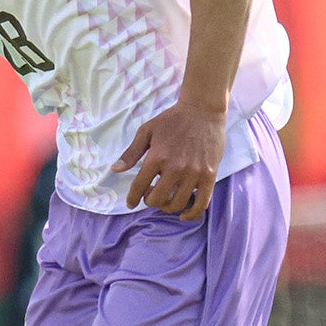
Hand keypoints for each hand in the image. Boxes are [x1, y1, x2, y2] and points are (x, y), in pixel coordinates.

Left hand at [113, 99, 224, 219]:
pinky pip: (201, 204)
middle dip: (150, 201)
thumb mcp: (147, 131)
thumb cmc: (172, 120)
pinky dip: (191, 214)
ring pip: (177, 204)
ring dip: (167, 206)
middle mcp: (175, 168)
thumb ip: (131, 153)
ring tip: (164, 199)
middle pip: (157, 199)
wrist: (202, 110)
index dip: (132, 198)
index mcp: (157, 157)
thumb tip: (115, 170)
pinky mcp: (210, 175)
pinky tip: (183, 214)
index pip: (139, 186)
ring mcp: (194, 173)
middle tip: (150, 195)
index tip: (131, 203)